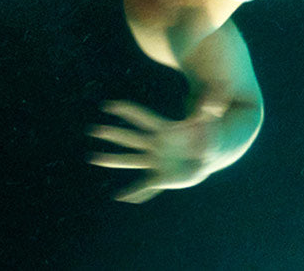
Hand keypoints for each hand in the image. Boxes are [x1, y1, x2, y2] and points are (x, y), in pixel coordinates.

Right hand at [87, 100, 226, 203]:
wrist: (208, 154)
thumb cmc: (208, 136)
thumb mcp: (209, 125)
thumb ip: (207, 116)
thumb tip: (210, 108)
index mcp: (164, 131)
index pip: (142, 118)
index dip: (126, 111)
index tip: (109, 106)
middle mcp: (155, 145)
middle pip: (130, 139)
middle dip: (112, 134)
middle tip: (93, 131)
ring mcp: (155, 161)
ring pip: (129, 160)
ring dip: (112, 160)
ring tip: (93, 158)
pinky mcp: (161, 176)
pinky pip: (145, 187)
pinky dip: (134, 193)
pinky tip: (121, 198)